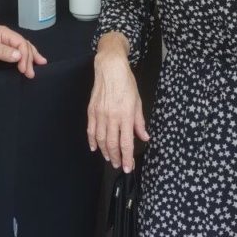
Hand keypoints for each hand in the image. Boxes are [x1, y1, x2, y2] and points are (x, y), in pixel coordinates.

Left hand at [0, 24, 46, 77]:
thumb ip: (3, 51)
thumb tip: (18, 55)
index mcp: (3, 33)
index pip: (21, 44)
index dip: (25, 57)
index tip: (24, 69)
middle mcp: (4, 39)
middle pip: (24, 47)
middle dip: (31, 58)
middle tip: (31, 72)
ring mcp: (1, 47)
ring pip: (20, 51)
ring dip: (29, 58)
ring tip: (39, 64)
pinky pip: (12, 58)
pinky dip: (20, 61)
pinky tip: (24, 65)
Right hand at [86, 33, 147, 172]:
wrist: (110, 68)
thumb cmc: (126, 83)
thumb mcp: (138, 102)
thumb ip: (139, 122)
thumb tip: (144, 136)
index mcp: (126, 115)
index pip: (126, 142)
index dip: (127, 157)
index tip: (128, 167)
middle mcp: (112, 117)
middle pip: (113, 144)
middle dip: (116, 158)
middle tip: (119, 165)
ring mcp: (100, 114)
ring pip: (101, 139)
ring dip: (105, 151)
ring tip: (109, 158)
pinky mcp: (92, 111)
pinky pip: (91, 130)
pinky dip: (92, 141)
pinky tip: (95, 147)